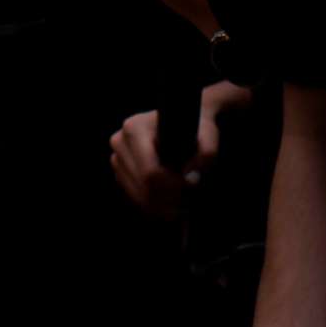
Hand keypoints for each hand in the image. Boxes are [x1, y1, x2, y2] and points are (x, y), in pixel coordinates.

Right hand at [111, 98, 225, 220]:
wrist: (181, 121)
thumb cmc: (193, 128)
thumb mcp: (208, 135)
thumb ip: (207, 154)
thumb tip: (191, 177)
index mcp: (134, 128)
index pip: (150, 172)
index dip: (173, 186)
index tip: (191, 186)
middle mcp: (120, 142)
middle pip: (143, 186)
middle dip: (169, 198)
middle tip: (190, 200)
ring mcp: (117, 157)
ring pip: (137, 195)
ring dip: (161, 205)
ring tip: (182, 203)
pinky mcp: (119, 171)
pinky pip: (133, 197)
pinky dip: (152, 205)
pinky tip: (169, 202)